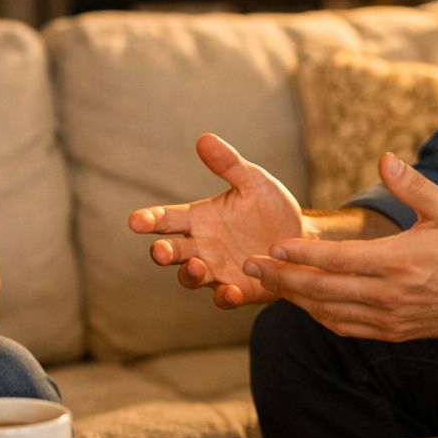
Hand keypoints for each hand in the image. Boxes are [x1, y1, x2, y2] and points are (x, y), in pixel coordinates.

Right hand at [128, 133, 304, 308]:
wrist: (302, 237)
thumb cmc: (271, 207)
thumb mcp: (254, 182)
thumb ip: (229, 165)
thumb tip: (205, 138)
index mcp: (200, 219)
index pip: (167, 219)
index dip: (149, 220)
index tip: (136, 220)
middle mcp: (202, 247)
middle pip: (172, 251)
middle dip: (163, 251)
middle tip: (160, 250)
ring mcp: (218, 271)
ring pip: (192, 277)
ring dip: (190, 274)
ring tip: (197, 266)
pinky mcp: (241, 290)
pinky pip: (226, 298)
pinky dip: (225, 297)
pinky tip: (230, 292)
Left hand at [242, 153, 437, 340]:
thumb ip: (412, 185)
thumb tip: (384, 159)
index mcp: (399, 262)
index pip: (338, 261)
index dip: (301, 255)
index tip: (272, 247)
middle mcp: (390, 295)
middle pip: (323, 290)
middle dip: (282, 279)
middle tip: (249, 267)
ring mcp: (390, 319)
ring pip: (329, 313)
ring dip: (295, 299)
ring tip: (268, 283)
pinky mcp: (393, 333)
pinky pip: (346, 327)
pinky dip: (320, 316)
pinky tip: (304, 302)